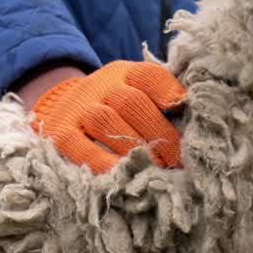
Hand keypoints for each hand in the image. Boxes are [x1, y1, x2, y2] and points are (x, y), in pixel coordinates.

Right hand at [28, 61, 185, 172]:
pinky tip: (124, 177)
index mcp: (124, 75)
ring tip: (156, 171)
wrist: (57, 115)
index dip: (167, 90)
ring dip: (135, 148)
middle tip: (178, 160)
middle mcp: (100, 86)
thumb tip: (195, 123)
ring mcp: (78, 110)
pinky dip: (106, 164)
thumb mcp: (132, 97)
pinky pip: (84, 149)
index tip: (182, 109)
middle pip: (131, 102)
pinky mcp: (60, 135)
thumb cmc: (112, 114)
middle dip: (159, 133)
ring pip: (107, 121)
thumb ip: (160, 106)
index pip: (148, 76)